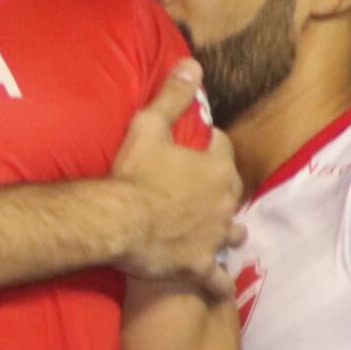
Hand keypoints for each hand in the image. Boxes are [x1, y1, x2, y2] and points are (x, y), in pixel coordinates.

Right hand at [109, 64, 242, 296]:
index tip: (198, 147)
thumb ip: (173, 96)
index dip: (210, 146)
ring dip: (226, 232)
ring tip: (217, 234)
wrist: (117, 223)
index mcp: (216, 168)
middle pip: (232, 192)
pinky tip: (217, 285)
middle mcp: (223, 203)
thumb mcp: (149, 126)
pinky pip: (216, 279)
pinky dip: (217, 282)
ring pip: (233, 235)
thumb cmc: (133, 174)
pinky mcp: (199, 266)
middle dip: (221, 189)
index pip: (223, 148)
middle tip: (203, 190)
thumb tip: (193, 64)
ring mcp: (213, 237)